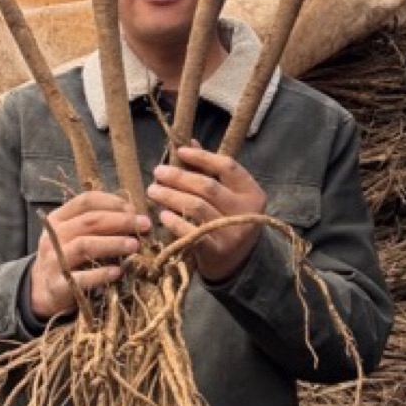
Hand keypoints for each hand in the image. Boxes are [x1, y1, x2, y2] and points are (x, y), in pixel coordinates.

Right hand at [29, 191, 151, 319]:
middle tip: (144, 225)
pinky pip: (81, 278)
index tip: (134, 209)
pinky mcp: (58, 285)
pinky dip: (101, 274)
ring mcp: (54, 260)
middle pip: (89, 221)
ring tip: (135, 245)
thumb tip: (135, 216)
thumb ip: (97, 224)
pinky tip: (118, 272)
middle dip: (121, 221)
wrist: (43, 291)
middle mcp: (53, 236)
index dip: (112, 202)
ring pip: (85, 245)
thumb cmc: (68, 257)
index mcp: (58, 218)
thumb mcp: (74, 235)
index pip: (86, 201)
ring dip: (113, 243)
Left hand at [147, 145, 266, 281]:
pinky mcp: (216, 251)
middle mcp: (246, 212)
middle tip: (158, 172)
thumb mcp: (229, 195)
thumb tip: (188, 140)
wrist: (237, 264)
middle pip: (207, 187)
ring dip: (170, 196)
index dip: (202, 156)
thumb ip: (211, 170)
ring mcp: (232, 232)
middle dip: (179, 177)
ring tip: (153, 190)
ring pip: (196, 207)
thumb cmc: (229, 221)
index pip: (227, 166)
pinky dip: (174, 221)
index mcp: (252, 193)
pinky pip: (190, 231)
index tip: (180, 151)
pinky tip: (162, 215)